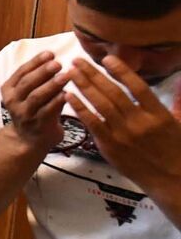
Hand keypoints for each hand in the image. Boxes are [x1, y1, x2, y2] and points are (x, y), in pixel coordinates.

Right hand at [0, 51, 71, 153]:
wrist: (27, 139)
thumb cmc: (32, 110)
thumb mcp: (25, 93)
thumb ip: (35, 78)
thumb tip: (53, 57)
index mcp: (8, 89)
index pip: (21, 72)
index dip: (35, 62)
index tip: (50, 53)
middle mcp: (13, 101)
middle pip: (27, 83)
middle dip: (42, 72)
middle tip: (58, 63)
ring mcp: (24, 114)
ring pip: (37, 96)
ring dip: (51, 85)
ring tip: (66, 75)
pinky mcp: (38, 125)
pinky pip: (48, 111)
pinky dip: (58, 101)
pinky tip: (68, 93)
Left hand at [66, 56, 180, 191]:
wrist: (171, 179)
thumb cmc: (176, 149)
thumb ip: (179, 100)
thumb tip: (180, 79)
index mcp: (158, 114)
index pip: (137, 86)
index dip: (121, 71)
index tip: (107, 58)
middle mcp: (139, 122)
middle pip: (113, 92)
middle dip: (93, 74)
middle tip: (77, 60)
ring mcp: (123, 134)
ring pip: (99, 105)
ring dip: (83, 86)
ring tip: (70, 72)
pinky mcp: (110, 146)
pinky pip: (92, 123)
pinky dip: (80, 108)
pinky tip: (68, 95)